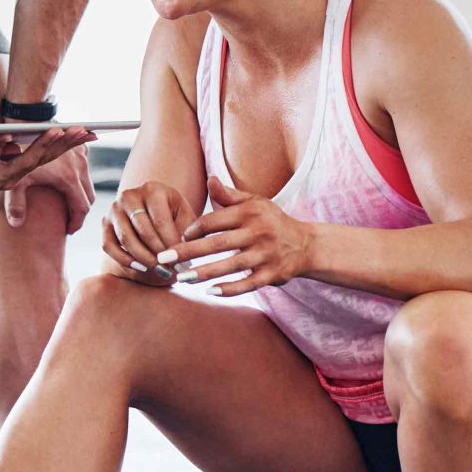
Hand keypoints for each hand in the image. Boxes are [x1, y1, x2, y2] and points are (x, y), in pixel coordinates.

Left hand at [0, 127, 96, 205]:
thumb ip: (16, 147)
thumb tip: (44, 132)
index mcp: (19, 172)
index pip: (53, 157)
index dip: (72, 145)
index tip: (90, 130)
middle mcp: (12, 177)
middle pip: (47, 158)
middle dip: (66, 142)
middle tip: (83, 128)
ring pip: (25, 162)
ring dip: (41, 145)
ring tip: (55, 130)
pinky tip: (6, 136)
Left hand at [4, 135, 96, 234]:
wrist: (28, 122)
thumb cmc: (20, 151)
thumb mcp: (14, 179)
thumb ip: (15, 204)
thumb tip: (16, 225)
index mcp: (68, 179)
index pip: (81, 209)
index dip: (75, 223)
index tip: (67, 232)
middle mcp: (80, 167)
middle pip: (88, 198)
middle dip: (79, 212)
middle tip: (68, 222)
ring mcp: (81, 156)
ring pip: (88, 182)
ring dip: (81, 195)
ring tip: (68, 204)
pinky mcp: (78, 146)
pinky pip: (85, 166)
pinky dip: (81, 178)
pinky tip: (70, 182)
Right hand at [101, 180, 193, 286]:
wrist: (154, 211)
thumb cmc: (173, 215)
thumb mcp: (185, 217)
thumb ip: (188, 231)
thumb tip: (181, 249)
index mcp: (152, 189)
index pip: (160, 221)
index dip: (171, 245)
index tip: (182, 262)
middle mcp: (129, 196)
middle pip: (143, 231)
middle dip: (159, 254)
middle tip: (171, 269)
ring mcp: (114, 209)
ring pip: (126, 239)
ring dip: (144, 258)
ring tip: (159, 270)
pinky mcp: (105, 223)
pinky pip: (109, 246)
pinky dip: (124, 259)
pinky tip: (142, 267)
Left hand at [160, 175, 316, 296]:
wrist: (306, 244)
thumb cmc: (271, 221)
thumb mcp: (253, 203)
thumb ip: (229, 196)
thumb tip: (209, 179)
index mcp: (250, 212)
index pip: (214, 220)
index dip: (194, 229)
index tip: (178, 237)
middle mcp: (258, 232)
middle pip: (218, 243)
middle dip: (189, 252)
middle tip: (165, 259)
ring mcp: (266, 254)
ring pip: (231, 265)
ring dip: (205, 273)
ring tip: (182, 279)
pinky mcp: (272, 274)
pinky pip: (248, 283)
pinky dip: (230, 289)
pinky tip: (210, 292)